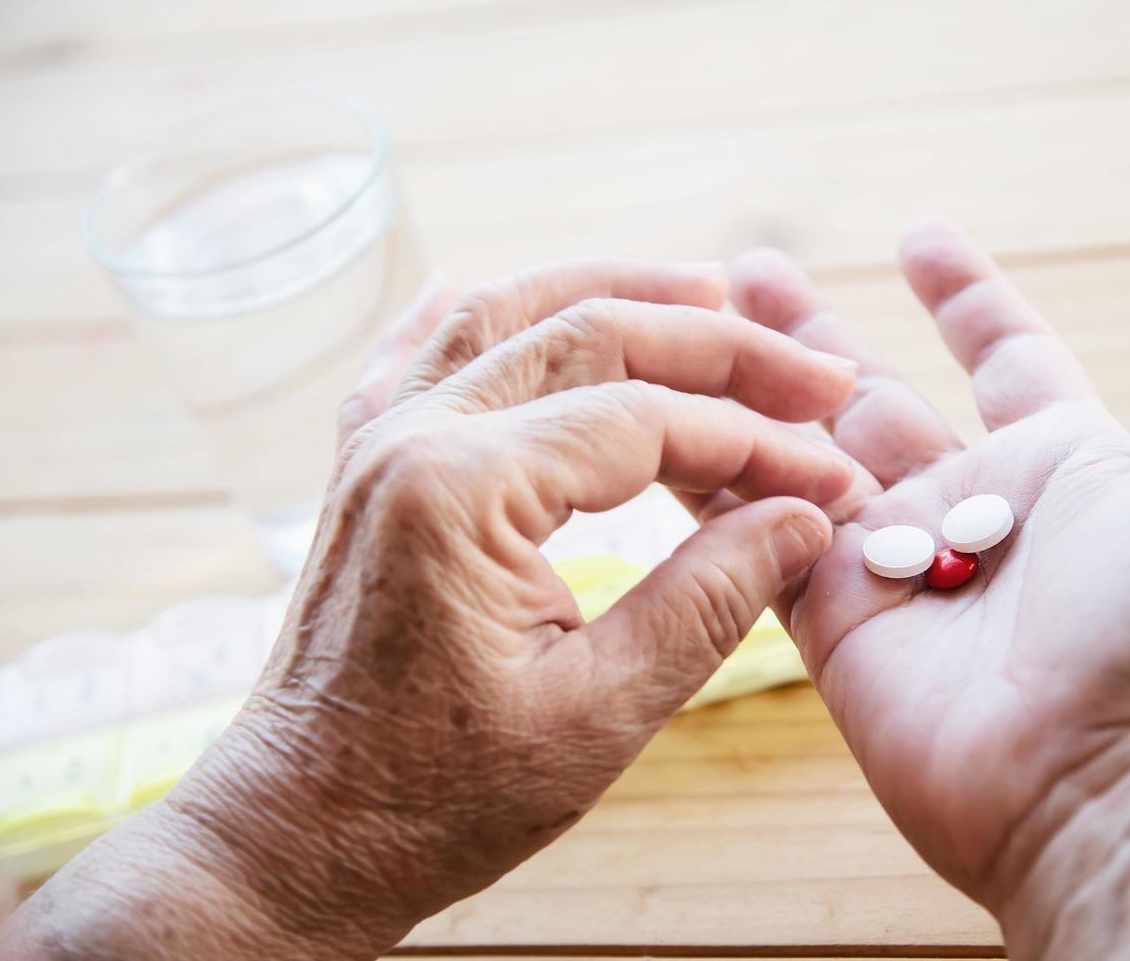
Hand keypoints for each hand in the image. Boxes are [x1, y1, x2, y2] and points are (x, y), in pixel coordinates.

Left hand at [3, 259, 858, 958]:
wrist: (297, 838)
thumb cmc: (436, 801)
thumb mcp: (598, 715)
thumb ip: (709, 601)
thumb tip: (804, 521)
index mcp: (462, 492)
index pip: (646, 422)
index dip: (757, 443)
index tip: (832, 481)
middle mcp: (410, 438)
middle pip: (586, 335)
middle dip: (716, 346)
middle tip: (815, 373)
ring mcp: (377, 444)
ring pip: (508, 316)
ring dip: (614, 295)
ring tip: (708, 292)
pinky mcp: (365, 468)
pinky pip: (422, 352)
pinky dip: (488, 316)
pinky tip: (513, 293)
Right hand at [720, 223, 1129, 957]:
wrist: (1118, 795)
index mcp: (1062, 465)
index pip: (1003, 354)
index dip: (964, 295)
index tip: (920, 236)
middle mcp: (973, 511)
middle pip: (876, 398)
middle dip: (816, 334)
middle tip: (750, 269)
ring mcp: (899, 569)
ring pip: (805, 457)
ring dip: (750, 394)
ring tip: (687, 326)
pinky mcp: (837, 624)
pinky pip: (764, 538)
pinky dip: (719, 485)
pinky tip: (668, 422)